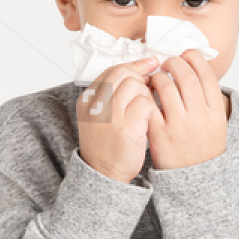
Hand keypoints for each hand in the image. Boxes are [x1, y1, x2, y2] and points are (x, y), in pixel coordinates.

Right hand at [76, 57, 160, 182]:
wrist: (104, 174)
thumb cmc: (107, 145)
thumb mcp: (100, 116)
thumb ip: (114, 94)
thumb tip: (142, 70)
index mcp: (87, 100)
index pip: (112, 71)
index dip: (133, 65)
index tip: (149, 64)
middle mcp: (95, 105)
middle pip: (124, 73)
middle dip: (141, 77)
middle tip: (149, 87)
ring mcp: (110, 116)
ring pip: (135, 85)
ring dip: (146, 94)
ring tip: (145, 109)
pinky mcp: (126, 127)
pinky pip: (145, 103)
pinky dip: (151, 108)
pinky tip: (148, 119)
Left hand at [145, 50, 226, 169]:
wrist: (194, 177)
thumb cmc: (203, 145)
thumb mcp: (216, 121)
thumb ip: (208, 97)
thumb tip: (196, 66)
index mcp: (215, 111)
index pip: (206, 74)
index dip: (194, 58)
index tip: (186, 54)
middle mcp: (200, 116)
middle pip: (186, 76)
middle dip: (174, 62)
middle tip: (168, 62)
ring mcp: (179, 125)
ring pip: (166, 86)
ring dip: (159, 76)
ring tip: (157, 77)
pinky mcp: (161, 134)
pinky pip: (149, 105)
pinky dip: (146, 93)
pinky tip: (147, 92)